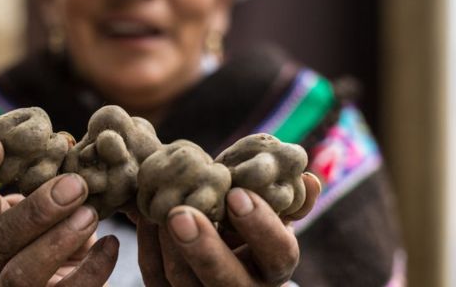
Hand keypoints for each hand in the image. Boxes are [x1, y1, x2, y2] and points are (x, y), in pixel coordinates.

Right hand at [0, 136, 118, 286]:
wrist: (77, 284)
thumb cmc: (62, 232)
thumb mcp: (52, 205)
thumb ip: (54, 180)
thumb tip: (68, 146)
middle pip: (2, 236)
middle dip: (39, 209)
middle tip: (77, 185)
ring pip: (22, 273)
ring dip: (59, 240)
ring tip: (90, 215)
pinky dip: (92, 268)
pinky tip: (111, 243)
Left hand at [136, 173, 320, 285]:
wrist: (221, 258)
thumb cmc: (248, 228)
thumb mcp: (270, 216)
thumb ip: (289, 201)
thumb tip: (310, 181)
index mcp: (274, 268)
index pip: (279, 254)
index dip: (261, 226)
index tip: (237, 194)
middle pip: (226, 282)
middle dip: (203, 249)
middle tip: (181, 214)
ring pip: (182, 282)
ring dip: (168, 243)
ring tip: (160, 207)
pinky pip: (154, 277)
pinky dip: (148, 246)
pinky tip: (146, 217)